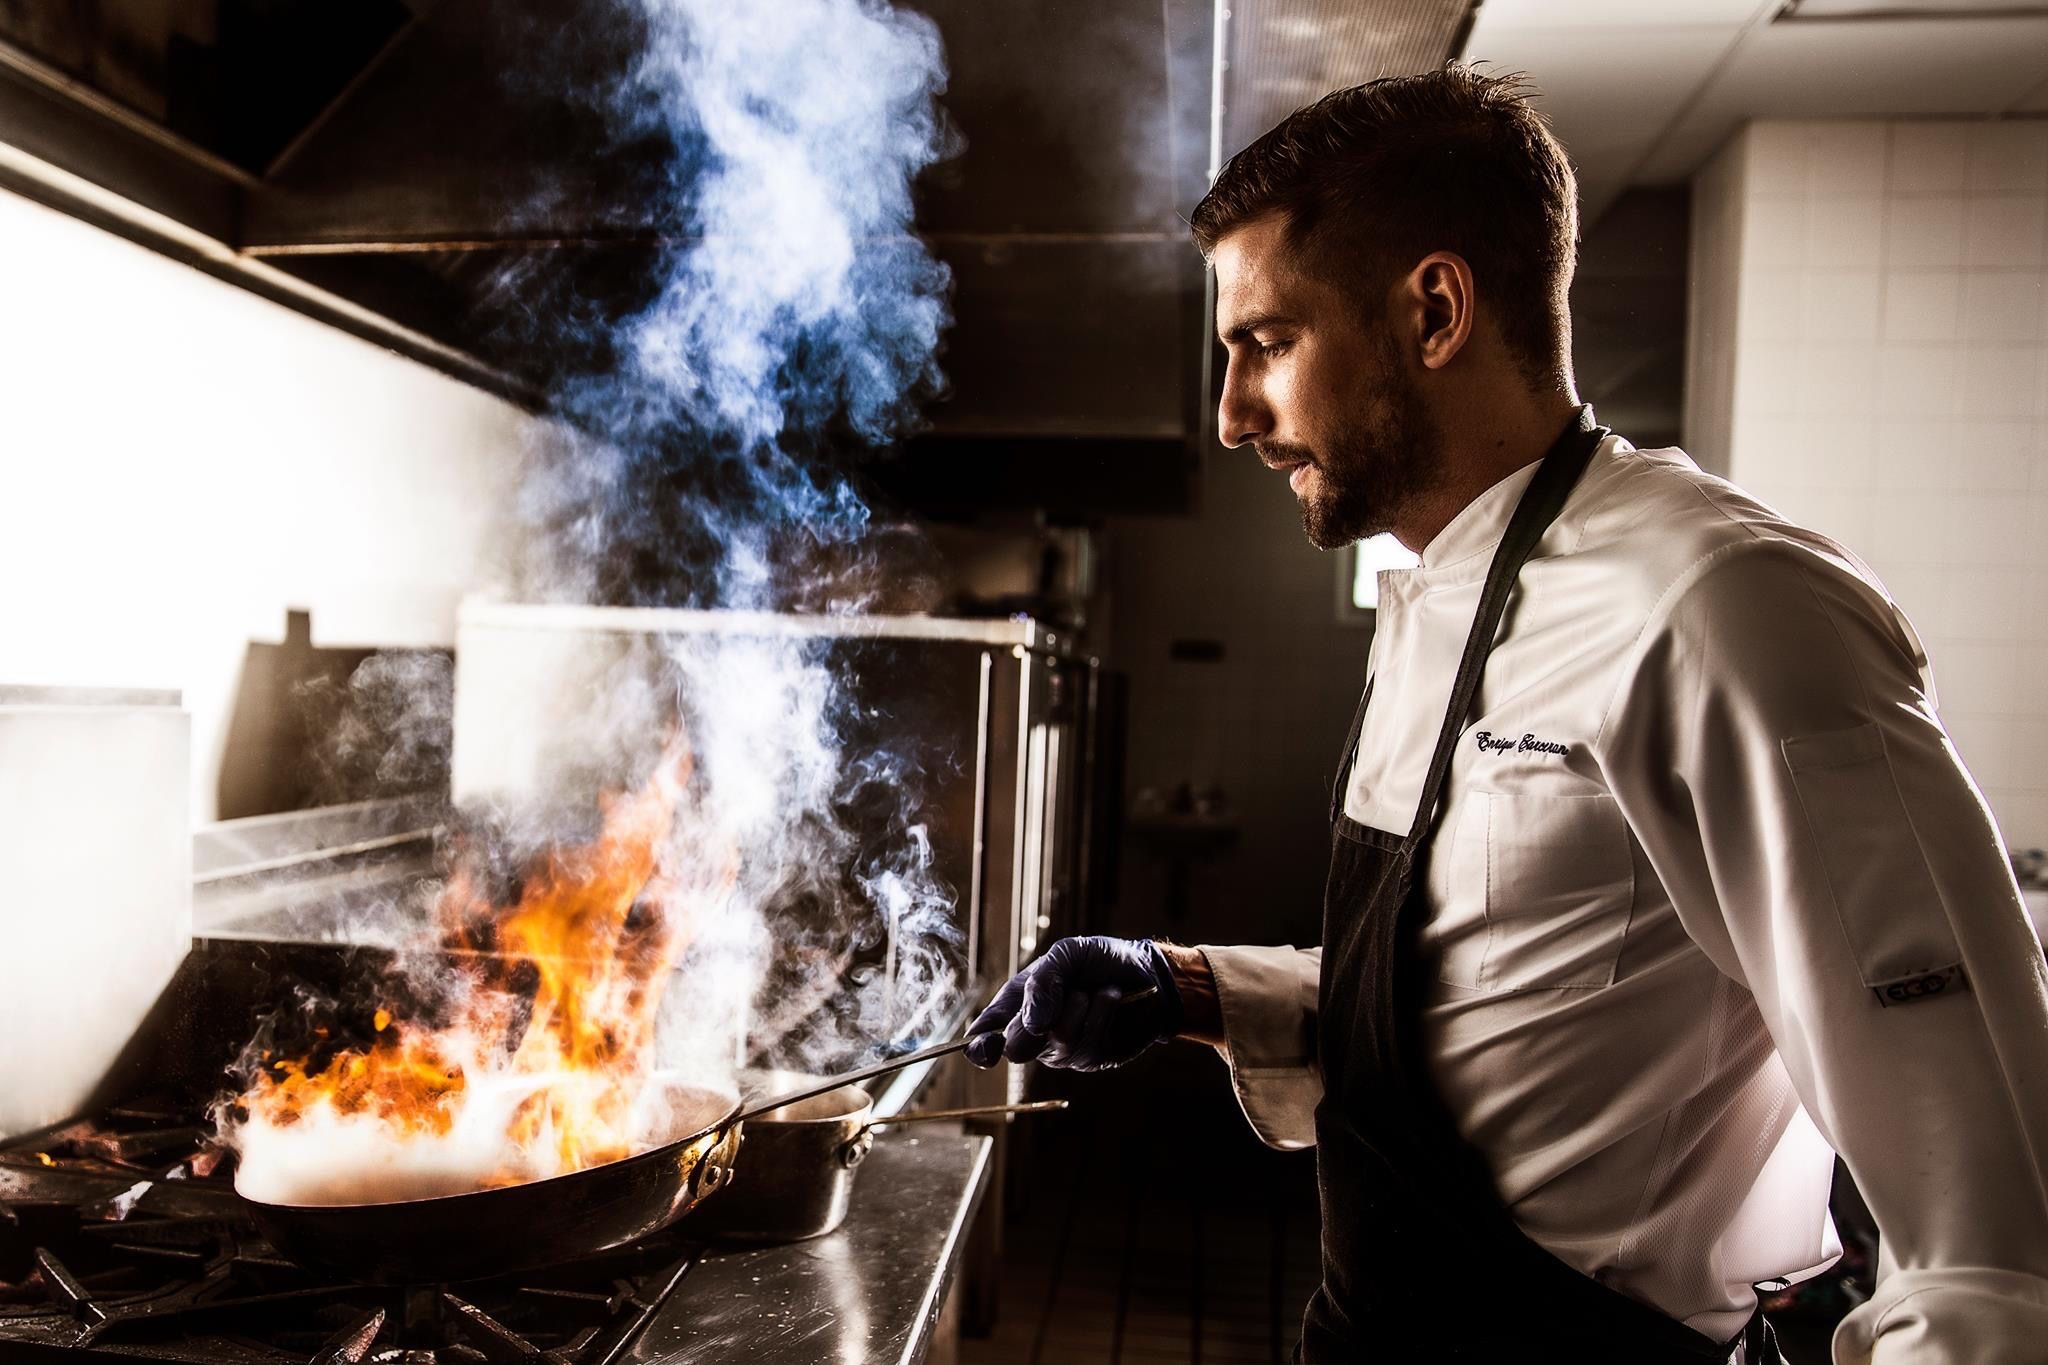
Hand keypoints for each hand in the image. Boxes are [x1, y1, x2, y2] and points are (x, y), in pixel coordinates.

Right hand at [964, 936, 1183, 1071]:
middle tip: (1063, 994)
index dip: (980, 1048)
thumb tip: (1033, 1023)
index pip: (985, 1037)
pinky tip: (1111, 997)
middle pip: (1017, 1048)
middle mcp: (1036, 1033)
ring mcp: (1063, 1050)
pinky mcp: (1092, 1058)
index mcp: (1018, 1006)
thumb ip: (1041, 983)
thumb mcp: (1066, 954)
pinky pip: (1088, 1043)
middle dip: (1037, 1021)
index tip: (987, 1045)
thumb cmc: (1099, 960)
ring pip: (1058, 1042)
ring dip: (1078, 1008)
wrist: (1146, 971)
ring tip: (1092, 990)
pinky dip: (1101, 1012)